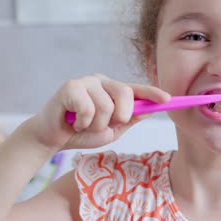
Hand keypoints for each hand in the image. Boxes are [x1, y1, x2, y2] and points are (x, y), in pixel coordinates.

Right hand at [28, 74, 169, 150]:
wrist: (53, 139)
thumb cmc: (82, 133)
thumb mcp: (112, 130)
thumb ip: (129, 119)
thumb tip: (150, 110)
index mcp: (113, 90)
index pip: (136, 89)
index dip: (152, 93)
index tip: (167, 99)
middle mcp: (101, 81)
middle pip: (125, 93)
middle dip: (120, 116)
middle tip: (107, 125)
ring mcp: (86, 82)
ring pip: (106, 106)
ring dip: (96, 125)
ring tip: (83, 125)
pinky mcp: (70, 86)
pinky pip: (88, 108)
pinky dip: (82, 122)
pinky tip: (73, 121)